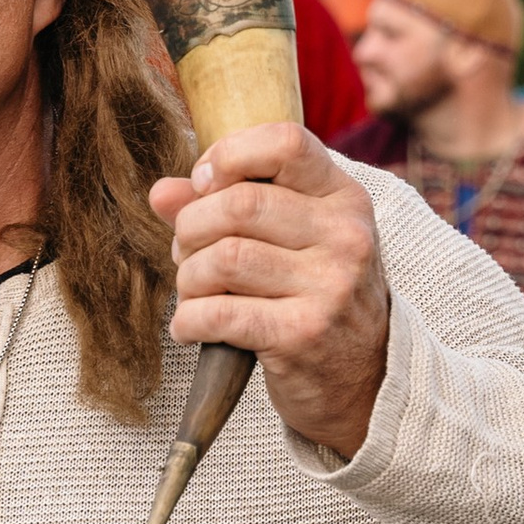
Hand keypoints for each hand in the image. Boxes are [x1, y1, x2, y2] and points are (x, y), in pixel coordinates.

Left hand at [150, 123, 390, 460]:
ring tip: (192, 291)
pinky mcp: (303, 334)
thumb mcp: (289, 240)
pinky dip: (188, 320)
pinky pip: (219, 313)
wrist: (362, 380)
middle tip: (186, 252)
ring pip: (223, 258)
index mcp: (344, 199)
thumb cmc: (315, 296)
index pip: (286, 143)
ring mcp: (330, 286)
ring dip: (188, 277)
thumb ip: (224, 205)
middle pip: (238, 204)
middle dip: (191, 228)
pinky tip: (191, 326)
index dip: (229, 155)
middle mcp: (346, 236)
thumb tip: (161, 193)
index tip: (205, 184)